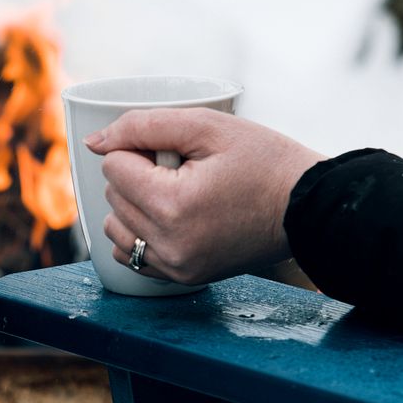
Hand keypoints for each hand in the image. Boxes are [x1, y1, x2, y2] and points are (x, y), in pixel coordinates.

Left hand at [85, 109, 323, 284]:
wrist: (309, 208)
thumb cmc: (265, 161)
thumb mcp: (207, 126)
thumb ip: (143, 125)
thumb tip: (94, 142)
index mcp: (172, 205)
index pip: (114, 166)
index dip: (141, 149)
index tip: (177, 151)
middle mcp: (169, 244)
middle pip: (114, 196)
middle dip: (139, 175)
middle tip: (185, 169)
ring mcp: (176, 266)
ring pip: (116, 227)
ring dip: (135, 205)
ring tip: (178, 193)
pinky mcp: (184, 276)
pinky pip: (132, 256)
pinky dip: (140, 233)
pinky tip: (169, 217)